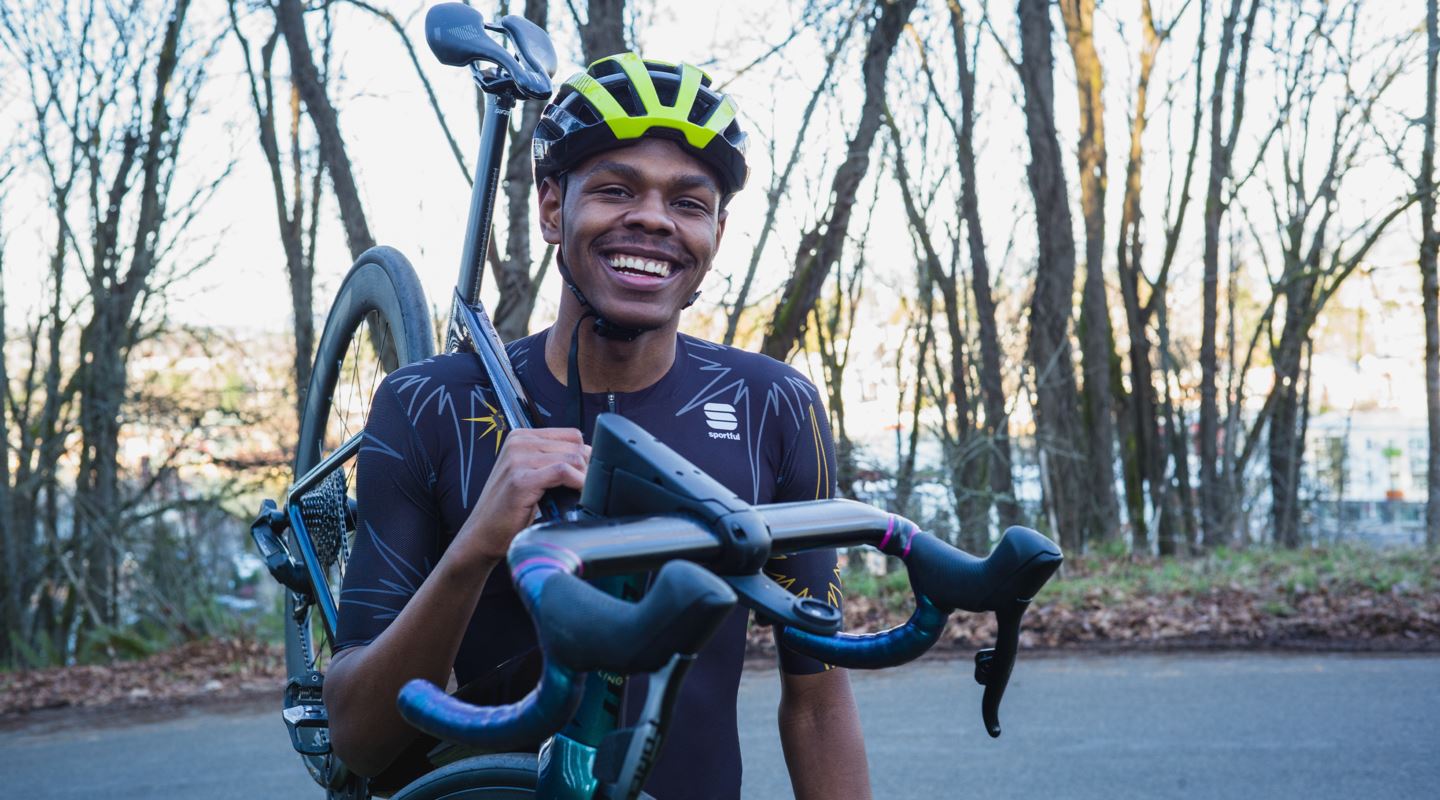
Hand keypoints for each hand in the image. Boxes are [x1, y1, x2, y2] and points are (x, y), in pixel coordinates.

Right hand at [455, 427, 588, 564]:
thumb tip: (590, 458)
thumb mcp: (531, 474)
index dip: (586, 456)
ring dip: (584, 478)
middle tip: (587, 490)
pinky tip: (577, 496)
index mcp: (521, 437)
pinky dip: (577, 484)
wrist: (483, 534)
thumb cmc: (510, 508)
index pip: (571, 435)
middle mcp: (518, 443)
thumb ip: (552, 460)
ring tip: (581, 495)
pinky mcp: (521, 479)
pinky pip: (563, 472)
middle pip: (574, 446)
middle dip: (587, 469)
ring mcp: (517, 459)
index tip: (589, 476)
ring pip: (572, 458)